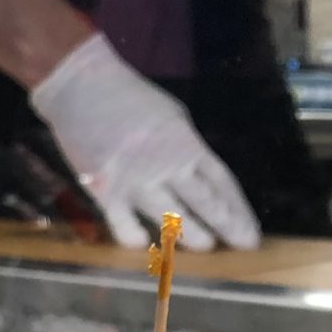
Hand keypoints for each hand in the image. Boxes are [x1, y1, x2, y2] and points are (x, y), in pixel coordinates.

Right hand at [31, 33, 259, 251]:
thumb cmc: (129, 98)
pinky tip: (145, 244)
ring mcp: (137, 180)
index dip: (239, 210)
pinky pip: (124, 225)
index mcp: (186, 143)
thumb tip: (206, 182)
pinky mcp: (106, 191)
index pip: (222, 182)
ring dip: (193, 235)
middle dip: (227, 226)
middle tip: (243, 246)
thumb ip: (189, 149)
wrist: (81, 84)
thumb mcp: (172, 117)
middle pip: (205, 202)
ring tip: (207, 246)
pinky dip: (136, 237)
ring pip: (172, 217)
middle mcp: (167, 164)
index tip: (251, 232)